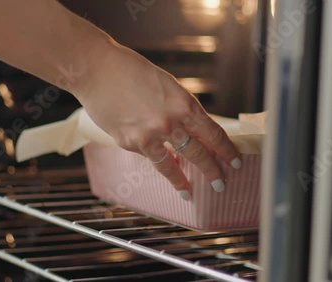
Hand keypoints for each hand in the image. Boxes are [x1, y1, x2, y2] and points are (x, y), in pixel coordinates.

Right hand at [75, 40, 241, 199]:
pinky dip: (156, 162)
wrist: (97, 69)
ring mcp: (149, 135)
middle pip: (198, 153)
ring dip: (182, 181)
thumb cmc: (131, 71)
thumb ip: (180, 109)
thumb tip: (191, 131)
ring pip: (171, 165)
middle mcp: (170, 122)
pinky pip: (148, 156)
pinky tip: (162, 168)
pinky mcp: (129, 142)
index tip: (234, 161)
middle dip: (212, 172)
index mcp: (183, 103)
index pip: (213, 133)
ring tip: (189, 193)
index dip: (226, 150)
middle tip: (220, 184)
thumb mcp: (167, 86)